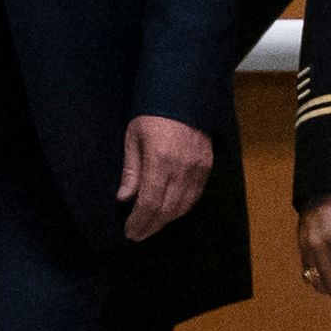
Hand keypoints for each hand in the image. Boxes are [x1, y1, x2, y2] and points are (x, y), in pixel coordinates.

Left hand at [119, 116, 214, 241]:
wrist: (184, 95)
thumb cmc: (152, 114)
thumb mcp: (133, 138)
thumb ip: (130, 171)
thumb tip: (124, 198)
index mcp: (160, 160)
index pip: (149, 203)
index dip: (139, 221)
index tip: (130, 232)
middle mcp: (181, 168)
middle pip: (167, 210)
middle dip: (151, 226)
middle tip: (137, 234)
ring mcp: (197, 168)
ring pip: (183, 206)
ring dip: (166, 220)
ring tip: (151, 225)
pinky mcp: (207, 166)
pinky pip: (195, 196)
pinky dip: (182, 208)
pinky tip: (170, 211)